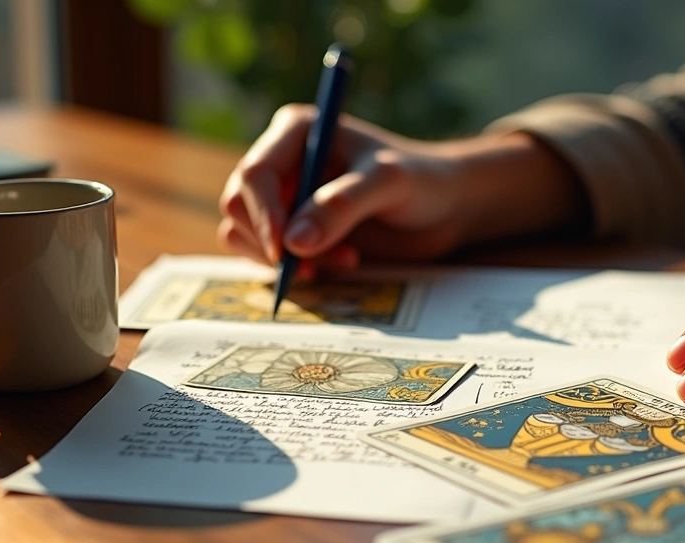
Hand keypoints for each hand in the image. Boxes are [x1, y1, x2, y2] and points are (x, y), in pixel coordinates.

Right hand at [218, 104, 585, 270]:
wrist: (446, 206)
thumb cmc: (421, 181)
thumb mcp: (388, 184)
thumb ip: (342, 206)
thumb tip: (293, 243)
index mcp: (295, 131)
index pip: (255, 173)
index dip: (263, 215)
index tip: (285, 252)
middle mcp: (283, 162)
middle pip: (238, 206)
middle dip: (271, 242)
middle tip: (315, 264)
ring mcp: (285, 198)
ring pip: (245, 235)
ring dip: (287, 260)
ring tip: (343, 259)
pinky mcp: (295, 231)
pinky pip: (270, 258)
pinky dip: (299, 268)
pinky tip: (343, 262)